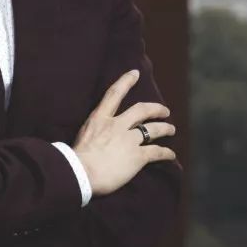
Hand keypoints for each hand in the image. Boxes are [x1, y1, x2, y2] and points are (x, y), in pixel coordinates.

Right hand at [72, 69, 175, 196]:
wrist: (81, 172)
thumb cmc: (75, 159)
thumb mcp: (82, 137)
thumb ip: (94, 134)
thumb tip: (97, 138)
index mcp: (99, 119)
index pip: (114, 94)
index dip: (126, 81)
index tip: (135, 73)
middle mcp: (116, 125)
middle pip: (141, 110)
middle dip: (155, 109)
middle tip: (164, 111)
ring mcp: (128, 140)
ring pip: (153, 130)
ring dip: (165, 128)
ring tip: (171, 130)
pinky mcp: (137, 156)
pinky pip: (156, 152)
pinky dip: (166, 153)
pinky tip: (171, 155)